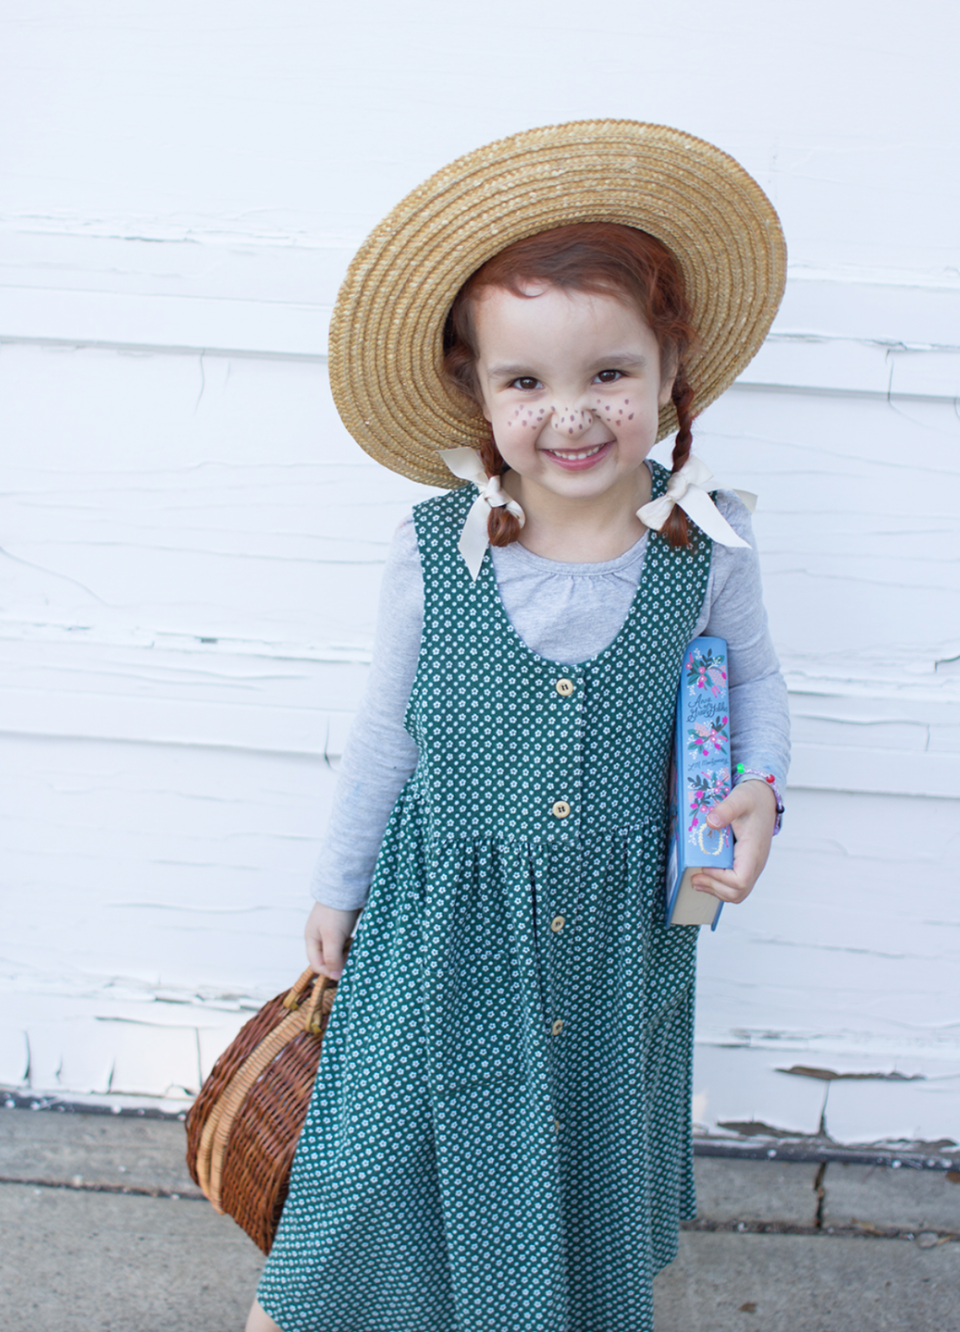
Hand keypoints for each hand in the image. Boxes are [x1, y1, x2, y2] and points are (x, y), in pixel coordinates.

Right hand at [305, 902, 361, 978]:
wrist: (346, 888)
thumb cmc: (336, 912)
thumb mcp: (332, 937)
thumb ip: (332, 957)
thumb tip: (335, 976)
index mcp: (312, 940)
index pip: (317, 964)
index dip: (330, 972)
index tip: (344, 974)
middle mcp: (319, 937)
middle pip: (327, 959)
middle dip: (339, 963)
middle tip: (352, 963)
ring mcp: (330, 932)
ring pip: (337, 951)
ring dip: (346, 955)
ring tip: (355, 953)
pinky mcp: (341, 927)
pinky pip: (344, 943)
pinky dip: (350, 947)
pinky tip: (357, 945)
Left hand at [690, 779, 777, 904]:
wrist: (764, 799)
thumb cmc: (754, 799)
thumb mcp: (740, 798)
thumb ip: (726, 809)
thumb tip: (710, 822)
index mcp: (753, 850)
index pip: (740, 880)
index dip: (720, 878)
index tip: (706, 866)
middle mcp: (755, 863)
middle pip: (738, 892)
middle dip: (714, 888)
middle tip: (694, 878)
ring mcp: (752, 866)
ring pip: (737, 893)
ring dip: (716, 890)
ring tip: (697, 881)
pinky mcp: (748, 864)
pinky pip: (736, 885)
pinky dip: (721, 886)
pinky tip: (706, 877)